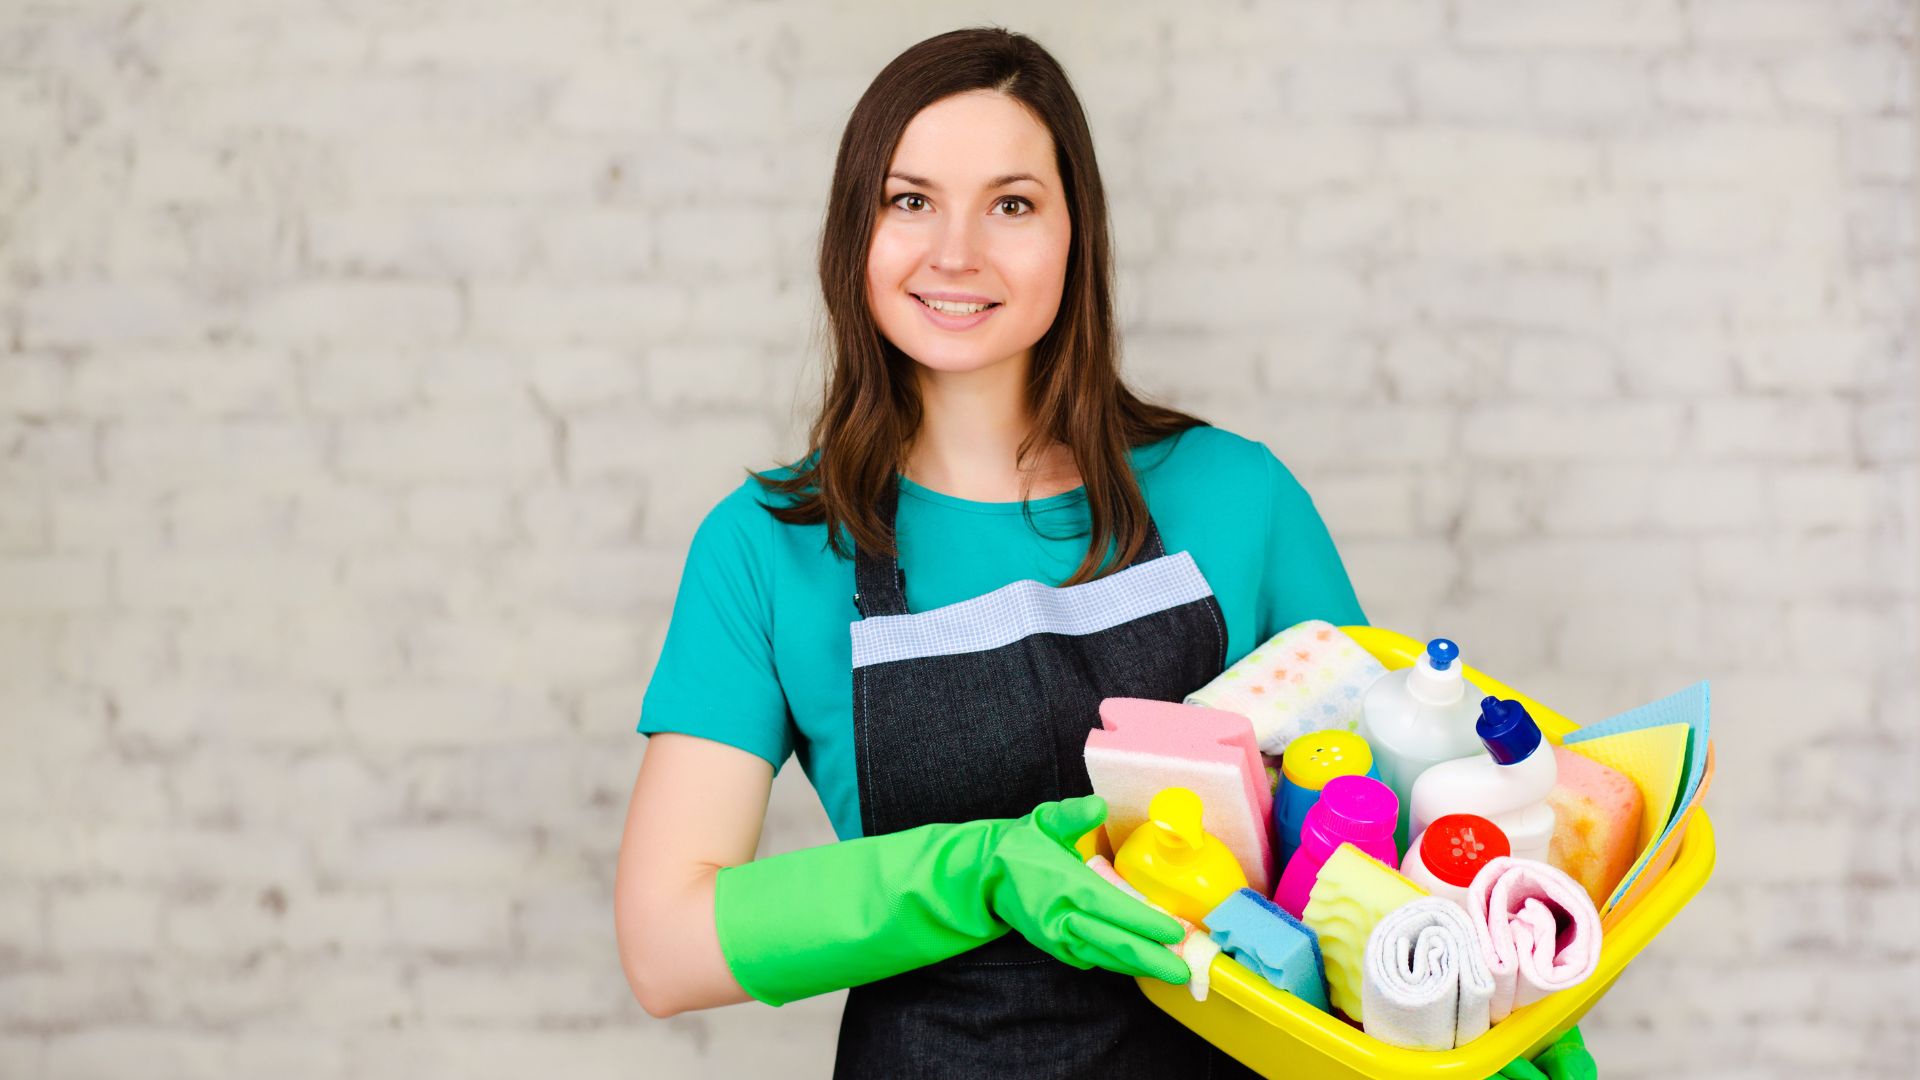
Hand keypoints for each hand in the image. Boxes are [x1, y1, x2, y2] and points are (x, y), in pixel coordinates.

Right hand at [983, 795, 1191, 983]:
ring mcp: (1057, 938)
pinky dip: (1118, 962)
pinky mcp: (1055, 948)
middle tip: (1185, 970)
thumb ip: (1073, 814)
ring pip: (1105, 956)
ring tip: (1172, 971)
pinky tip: (1140, 963)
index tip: (1175, 932)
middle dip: (1152, 958)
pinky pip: (1092, 959)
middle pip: (1113, 942)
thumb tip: (1099, 806)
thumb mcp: (1045, 821)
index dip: (1145, 922)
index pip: (1112, 907)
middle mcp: (1061, 917)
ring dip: (1139, 965)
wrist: (986, 877)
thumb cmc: (1022, 846)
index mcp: (1065, 884)